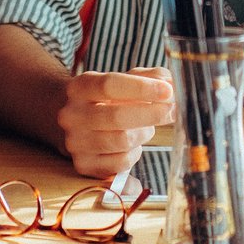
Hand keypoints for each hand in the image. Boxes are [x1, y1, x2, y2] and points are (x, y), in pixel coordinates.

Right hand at [58, 68, 174, 177]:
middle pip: (116, 117)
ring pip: (122, 141)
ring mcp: (75, 142)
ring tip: (148, 127)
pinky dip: (135, 153)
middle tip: (171, 111)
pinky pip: (120, 163)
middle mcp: (72, 115)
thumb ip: (152, 78)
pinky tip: (134, 144)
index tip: (167, 90)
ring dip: (144, 133)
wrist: (80, 120)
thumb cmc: (111, 97)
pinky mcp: (84, 165)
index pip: (109, 85)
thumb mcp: (127, 79)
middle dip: (151, 114)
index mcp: (80, 87)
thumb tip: (172, 87)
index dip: (142, 88)